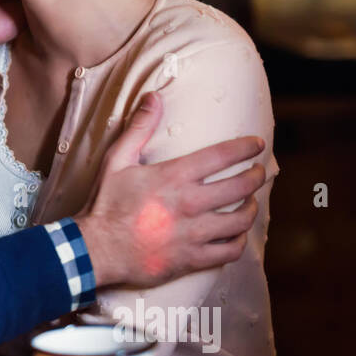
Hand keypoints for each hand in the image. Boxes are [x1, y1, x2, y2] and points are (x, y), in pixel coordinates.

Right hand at [74, 92, 266, 288]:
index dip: (244, 148)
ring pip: (240, 221)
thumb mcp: (117, 160)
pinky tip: (236, 234)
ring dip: (251, 209)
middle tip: (258, 172)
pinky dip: (238, 241)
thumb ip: (139, 128)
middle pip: (240, 187)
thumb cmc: (106, 203)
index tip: (256, 144)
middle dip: (256, 176)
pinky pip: (229, 252)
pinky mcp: (192, 258)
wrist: (96, 250)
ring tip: (250, 203)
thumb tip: (154, 97)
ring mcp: (193, 233)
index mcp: (174, 177)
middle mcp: (189, 204)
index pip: (221, 156)